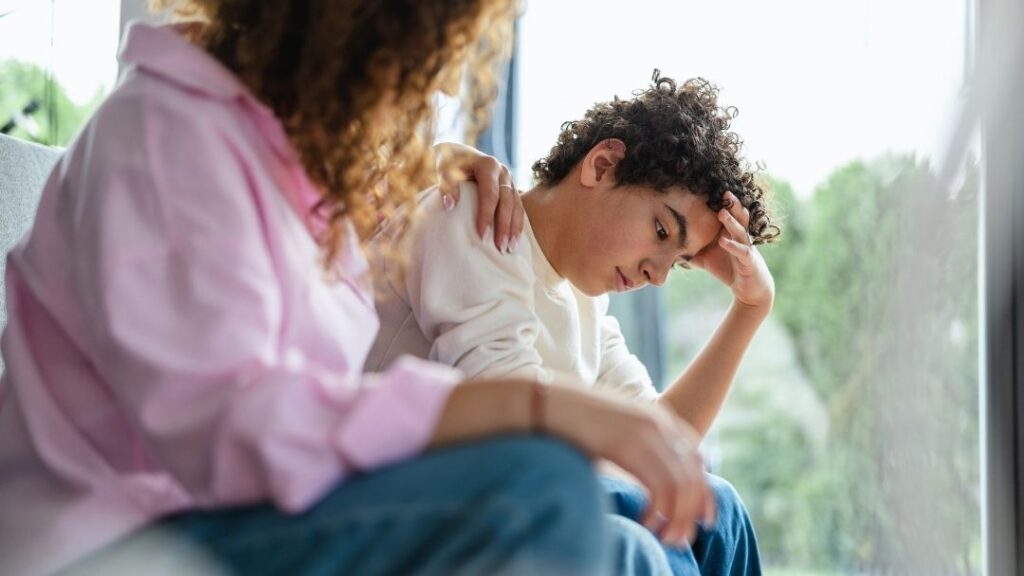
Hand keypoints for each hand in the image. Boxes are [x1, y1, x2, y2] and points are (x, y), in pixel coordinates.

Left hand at [433, 142, 523, 252]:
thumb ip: (446, 183)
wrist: (457, 152)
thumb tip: (450, 205)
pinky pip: (517, 207)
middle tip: (500, 247)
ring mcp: (509, 180)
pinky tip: (514, 240)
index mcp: (488, 165)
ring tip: (510, 248)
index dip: (487, 216)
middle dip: (504, 226)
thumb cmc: (448, 161)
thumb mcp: (443, 167)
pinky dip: (516, 224)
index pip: (490, 194)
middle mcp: (502, 172)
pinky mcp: (510, 188)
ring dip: (514, 228)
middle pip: (507, 202)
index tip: (482, 236)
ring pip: (517, 206)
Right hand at [544, 386, 715, 545]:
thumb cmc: (574, 423)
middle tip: (680, 539)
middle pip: (693, 474)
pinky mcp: (626, 445)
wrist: (546, 402)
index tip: (702, 519)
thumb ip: (637, 449)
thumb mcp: (616, 432)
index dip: (704, 491)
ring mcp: (644, 432)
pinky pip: (659, 487)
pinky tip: (647, 523)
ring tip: (666, 537)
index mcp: (659, 417)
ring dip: (678, 518)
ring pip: (681, 485)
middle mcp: (658, 423)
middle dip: (692, 511)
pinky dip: (659, 511)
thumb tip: (649, 480)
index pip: (696, 458)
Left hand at [691, 191, 774, 309]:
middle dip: (732, 205)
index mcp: (731, 234)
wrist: (749, 290)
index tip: (711, 191)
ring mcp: (747, 248)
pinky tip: (723, 241)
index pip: (728, 215)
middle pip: (739, 217)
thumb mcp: (706, 259)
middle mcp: (741, 237)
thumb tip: (669, 247)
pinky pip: (742, 252)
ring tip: (721, 213)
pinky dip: (733, 246)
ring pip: (740, 232)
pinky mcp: (749, 262)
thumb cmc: (728, 269)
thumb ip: (690, 252)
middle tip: (724, 192)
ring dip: (731, 222)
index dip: (722, 204)